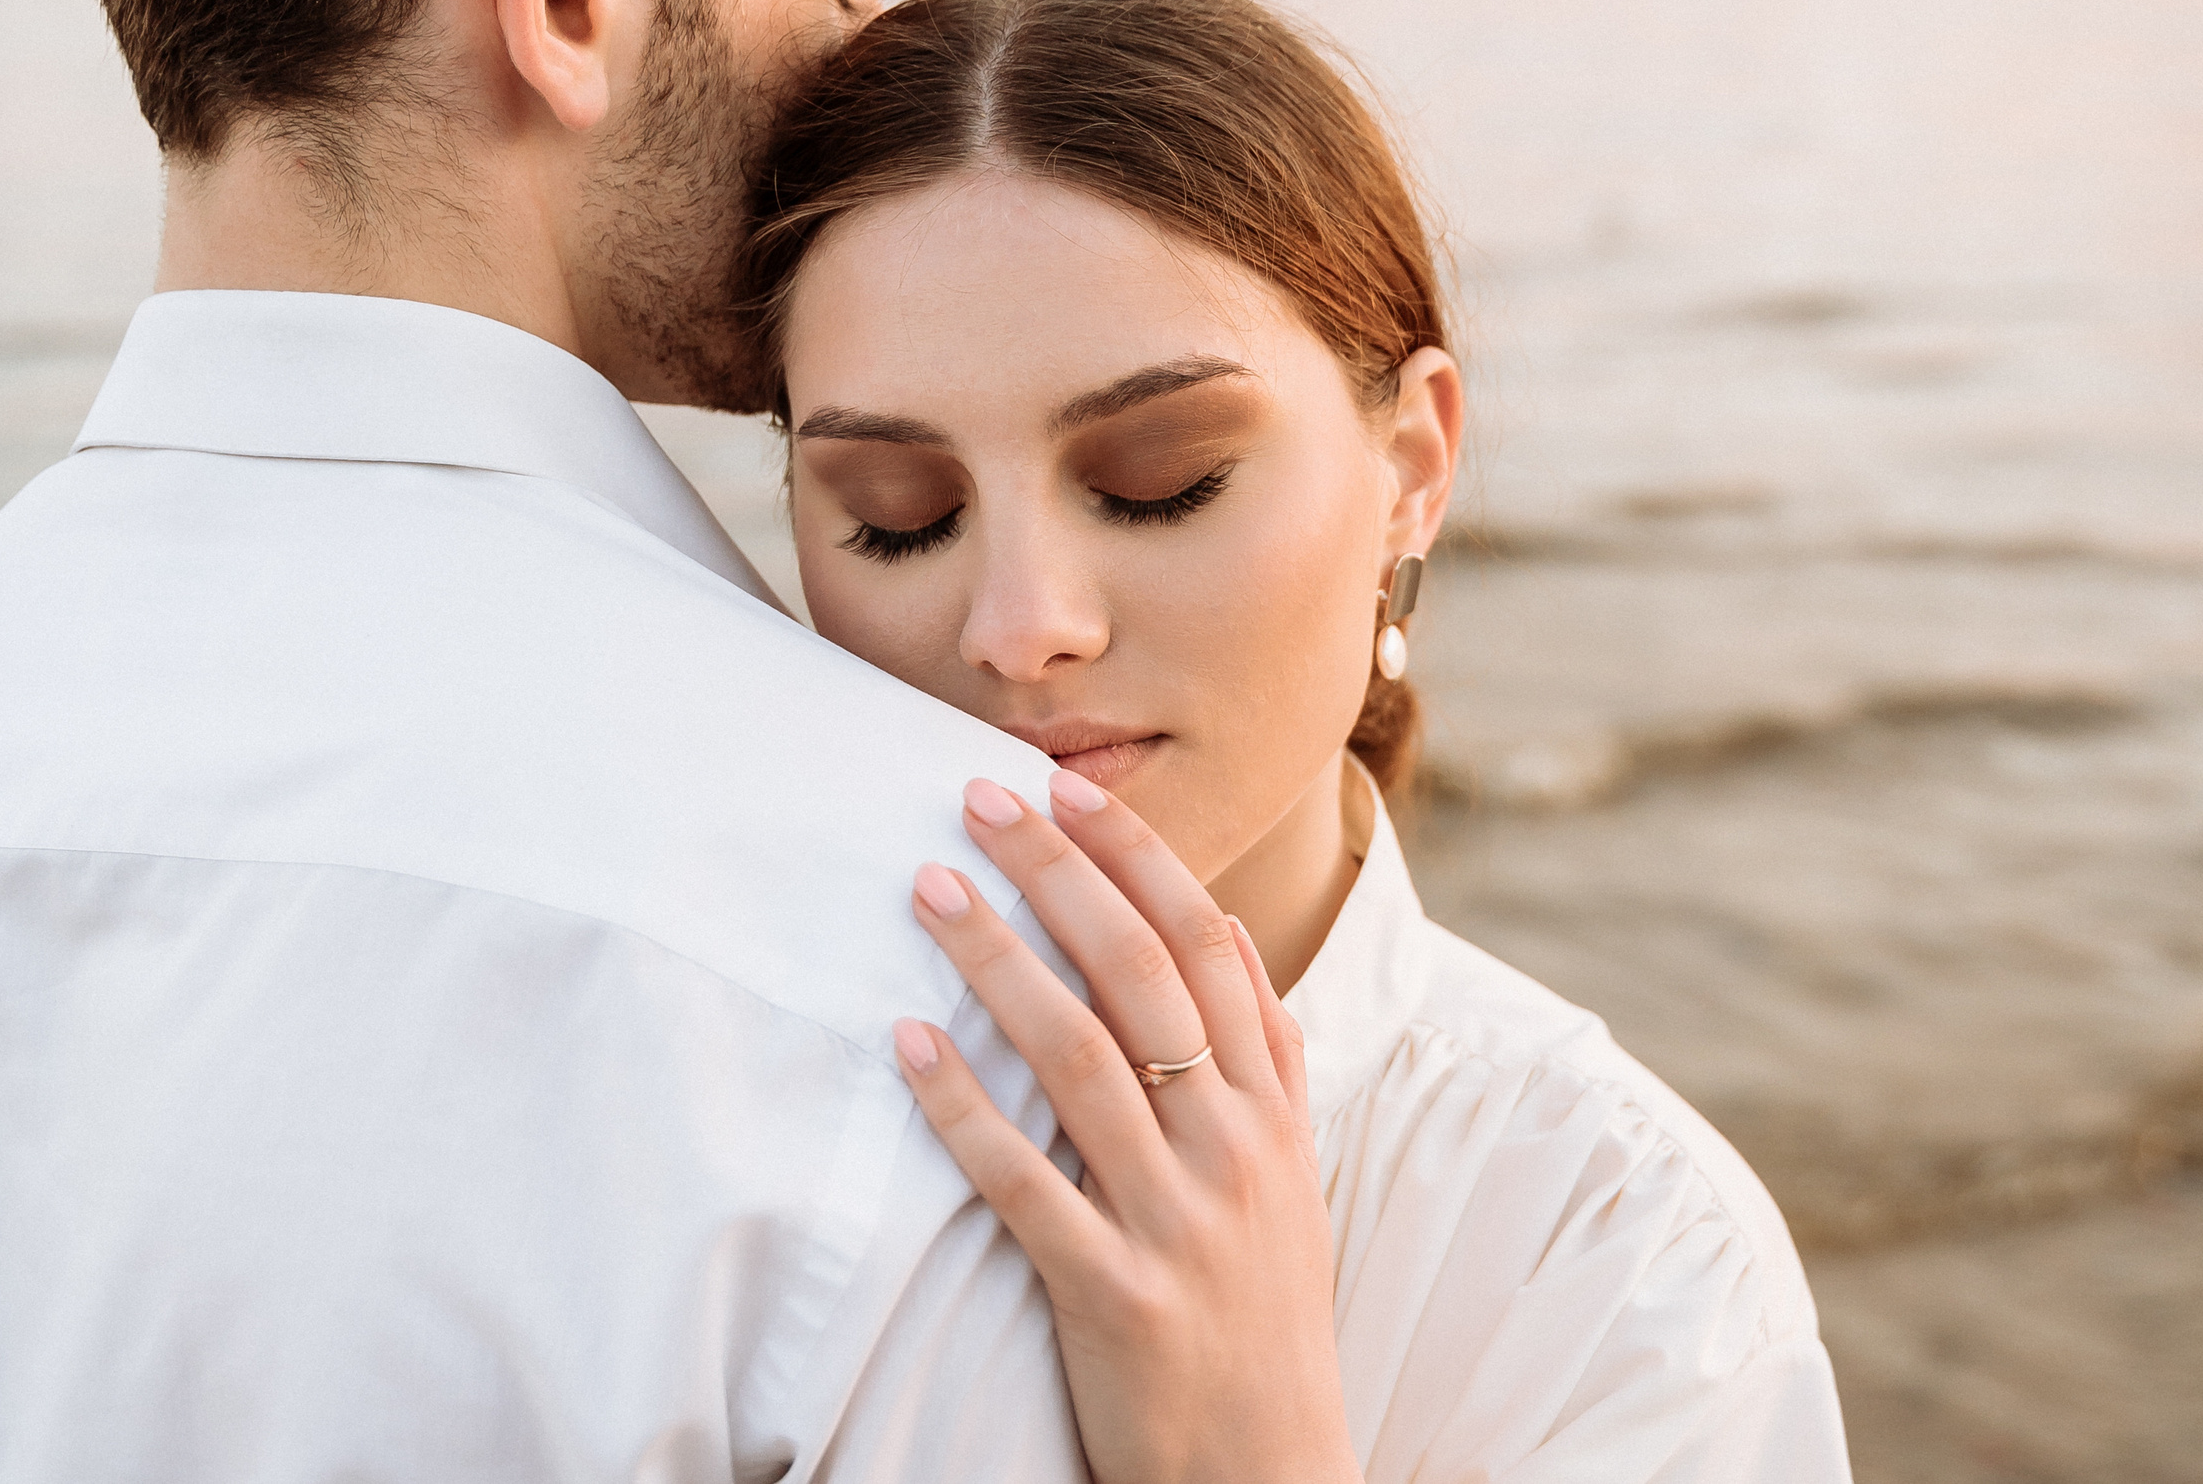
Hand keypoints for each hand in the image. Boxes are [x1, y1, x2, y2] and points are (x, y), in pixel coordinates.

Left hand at [892, 770, 1358, 1483]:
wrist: (1270, 1471)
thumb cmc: (1268, 1312)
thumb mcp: (1296, 1174)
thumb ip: (1270, 1058)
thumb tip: (1222, 934)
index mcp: (1272, 1107)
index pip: (1203, 944)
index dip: (1132, 856)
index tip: (1065, 788)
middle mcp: (1231, 1146)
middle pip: (1138, 975)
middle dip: (1056, 873)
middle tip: (978, 798)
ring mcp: (1175, 1218)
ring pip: (1076, 1057)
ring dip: (995, 960)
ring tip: (929, 889)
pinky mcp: (1111, 1291)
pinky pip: (1020, 1181)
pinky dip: (960, 1105)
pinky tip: (906, 1041)